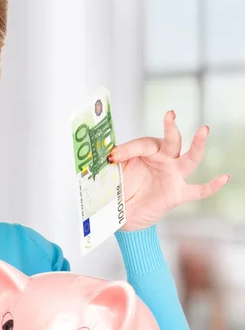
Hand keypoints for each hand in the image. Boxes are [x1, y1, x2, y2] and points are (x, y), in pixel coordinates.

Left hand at [109, 110, 230, 230]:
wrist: (124, 214)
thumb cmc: (121, 189)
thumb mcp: (113, 174)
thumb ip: (111, 165)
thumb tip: (104, 157)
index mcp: (145, 152)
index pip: (141, 145)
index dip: (127, 149)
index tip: (113, 157)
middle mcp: (161, 160)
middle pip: (170, 142)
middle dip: (170, 128)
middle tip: (170, 115)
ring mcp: (172, 176)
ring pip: (188, 158)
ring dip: (196, 145)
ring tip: (204, 130)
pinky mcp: (177, 193)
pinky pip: (197, 190)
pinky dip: (211, 185)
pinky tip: (224, 177)